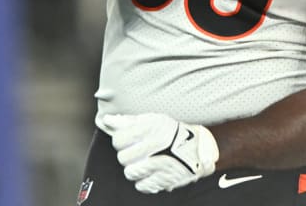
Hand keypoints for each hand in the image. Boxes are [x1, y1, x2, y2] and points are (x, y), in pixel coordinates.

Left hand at [99, 113, 219, 193]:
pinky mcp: (165, 179)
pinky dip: (143, 182)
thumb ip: (128, 121)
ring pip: (130, 173)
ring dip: (133, 170)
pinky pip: (142, 186)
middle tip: (136, 154)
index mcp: (151, 129)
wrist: (198, 148)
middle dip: (127, 157)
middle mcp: (155, 146)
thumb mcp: (153, 120)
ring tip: (142, 164)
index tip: (127, 141)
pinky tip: (150, 173)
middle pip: (123, 158)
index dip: (120, 141)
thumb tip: (107, 120)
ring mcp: (160, 164)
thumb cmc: (171, 133)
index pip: (119, 139)